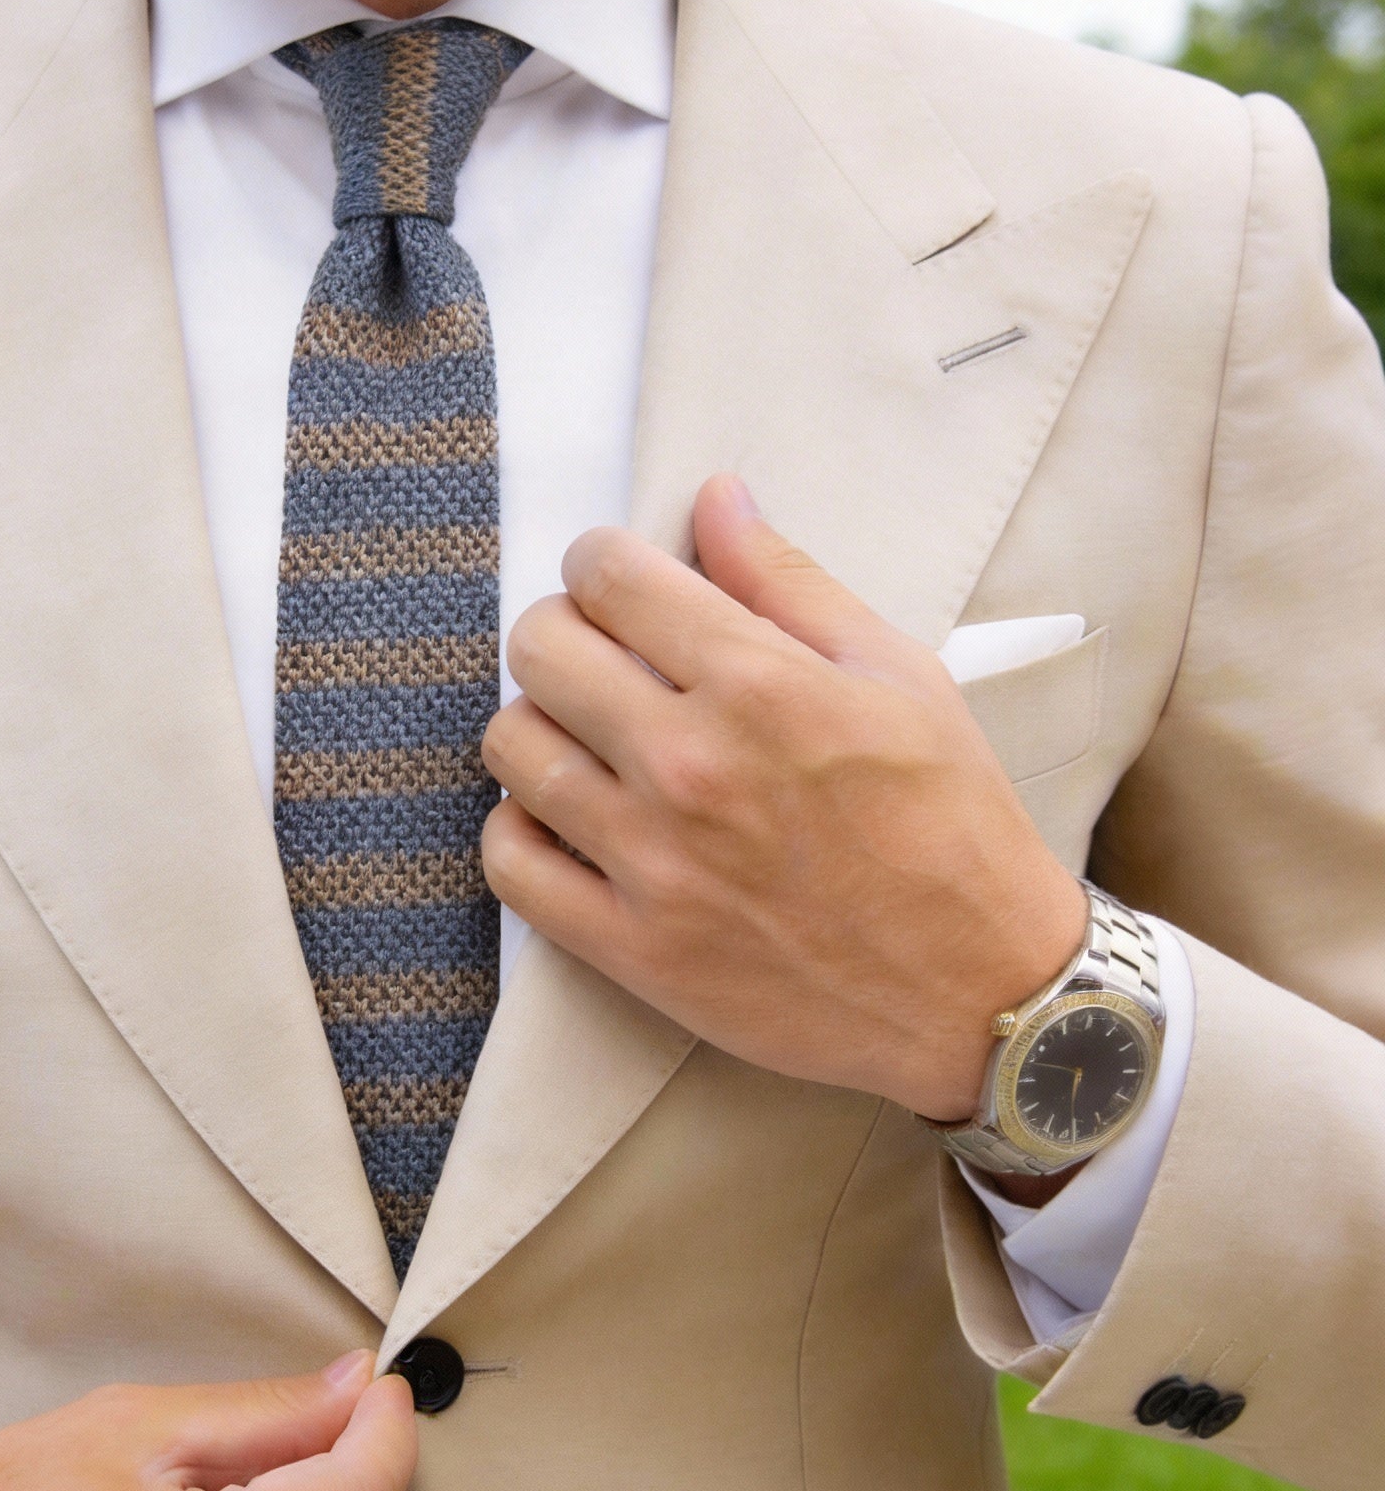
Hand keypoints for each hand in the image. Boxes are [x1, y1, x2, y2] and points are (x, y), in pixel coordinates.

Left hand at [480, 475, 1087, 1122]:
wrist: (981, 992)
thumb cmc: (952, 826)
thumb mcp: (899, 676)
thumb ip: (790, 582)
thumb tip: (713, 498)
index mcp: (758, 685)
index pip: (607, 576)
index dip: (601, 563)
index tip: (620, 585)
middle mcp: (689, 765)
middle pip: (539, 649)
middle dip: (563, 632)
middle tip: (602, 659)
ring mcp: (650, 861)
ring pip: (510, 748)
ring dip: (538, 727)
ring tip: (588, 741)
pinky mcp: (630, 946)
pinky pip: (509, 862)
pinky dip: (520, 829)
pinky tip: (568, 820)